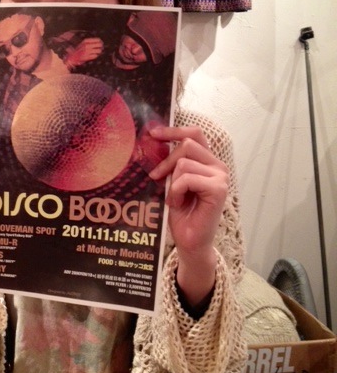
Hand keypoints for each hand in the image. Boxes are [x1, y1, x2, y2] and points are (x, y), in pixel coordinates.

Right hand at [63, 37, 103, 68]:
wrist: (72, 57)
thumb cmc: (80, 50)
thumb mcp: (84, 44)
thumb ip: (91, 42)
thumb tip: (101, 42)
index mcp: (86, 41)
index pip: (98, 40)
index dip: (101, 42)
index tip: (101, 44)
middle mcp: (87, 45)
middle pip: (100, 45)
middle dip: (101, 47)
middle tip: (101, 49)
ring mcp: (87, 51)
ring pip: (99, 51)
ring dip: (99, 52)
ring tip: (97, 53)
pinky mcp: (87, 57)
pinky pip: (96, 56)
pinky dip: (95, 56)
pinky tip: (93, 56)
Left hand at [148, 125, 228, 305]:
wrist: (190, 242)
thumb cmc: (181, 214)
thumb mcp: (172, 182)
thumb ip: (171, 164)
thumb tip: (154, 141)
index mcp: (208, 162)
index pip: (194, 134)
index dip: (174, 130)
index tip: (153, 133)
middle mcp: (218, 166)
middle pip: (187, 144)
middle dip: (166, 160)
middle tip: (156, 177)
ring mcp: (220, 177)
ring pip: (183, 163)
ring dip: (172, 183)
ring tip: (175, 199)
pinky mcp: (218, 188)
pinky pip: (186, 178)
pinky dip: (176, 191)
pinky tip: (179, 204)